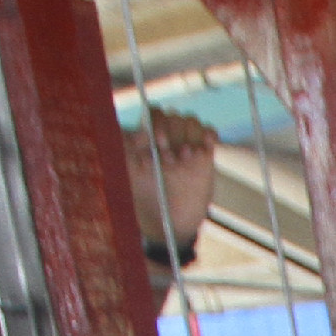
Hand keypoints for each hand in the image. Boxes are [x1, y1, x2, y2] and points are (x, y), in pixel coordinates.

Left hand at [129, 106, 216, 252]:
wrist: (169, 222)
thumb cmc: (146, 199)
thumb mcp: (129, 174)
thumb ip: (126, 150)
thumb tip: (136, 133)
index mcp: (149, 139)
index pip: (155, 114)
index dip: (155, 123)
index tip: (153, 142)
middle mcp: (168, 139)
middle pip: (175, 117)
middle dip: (172, 132)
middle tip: (168, 158)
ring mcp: (187, 147)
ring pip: (192, 123)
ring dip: (189, 136)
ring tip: (184, 158)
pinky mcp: (205, 157)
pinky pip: (209, 134)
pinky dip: (209, 136)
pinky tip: (205, 148)